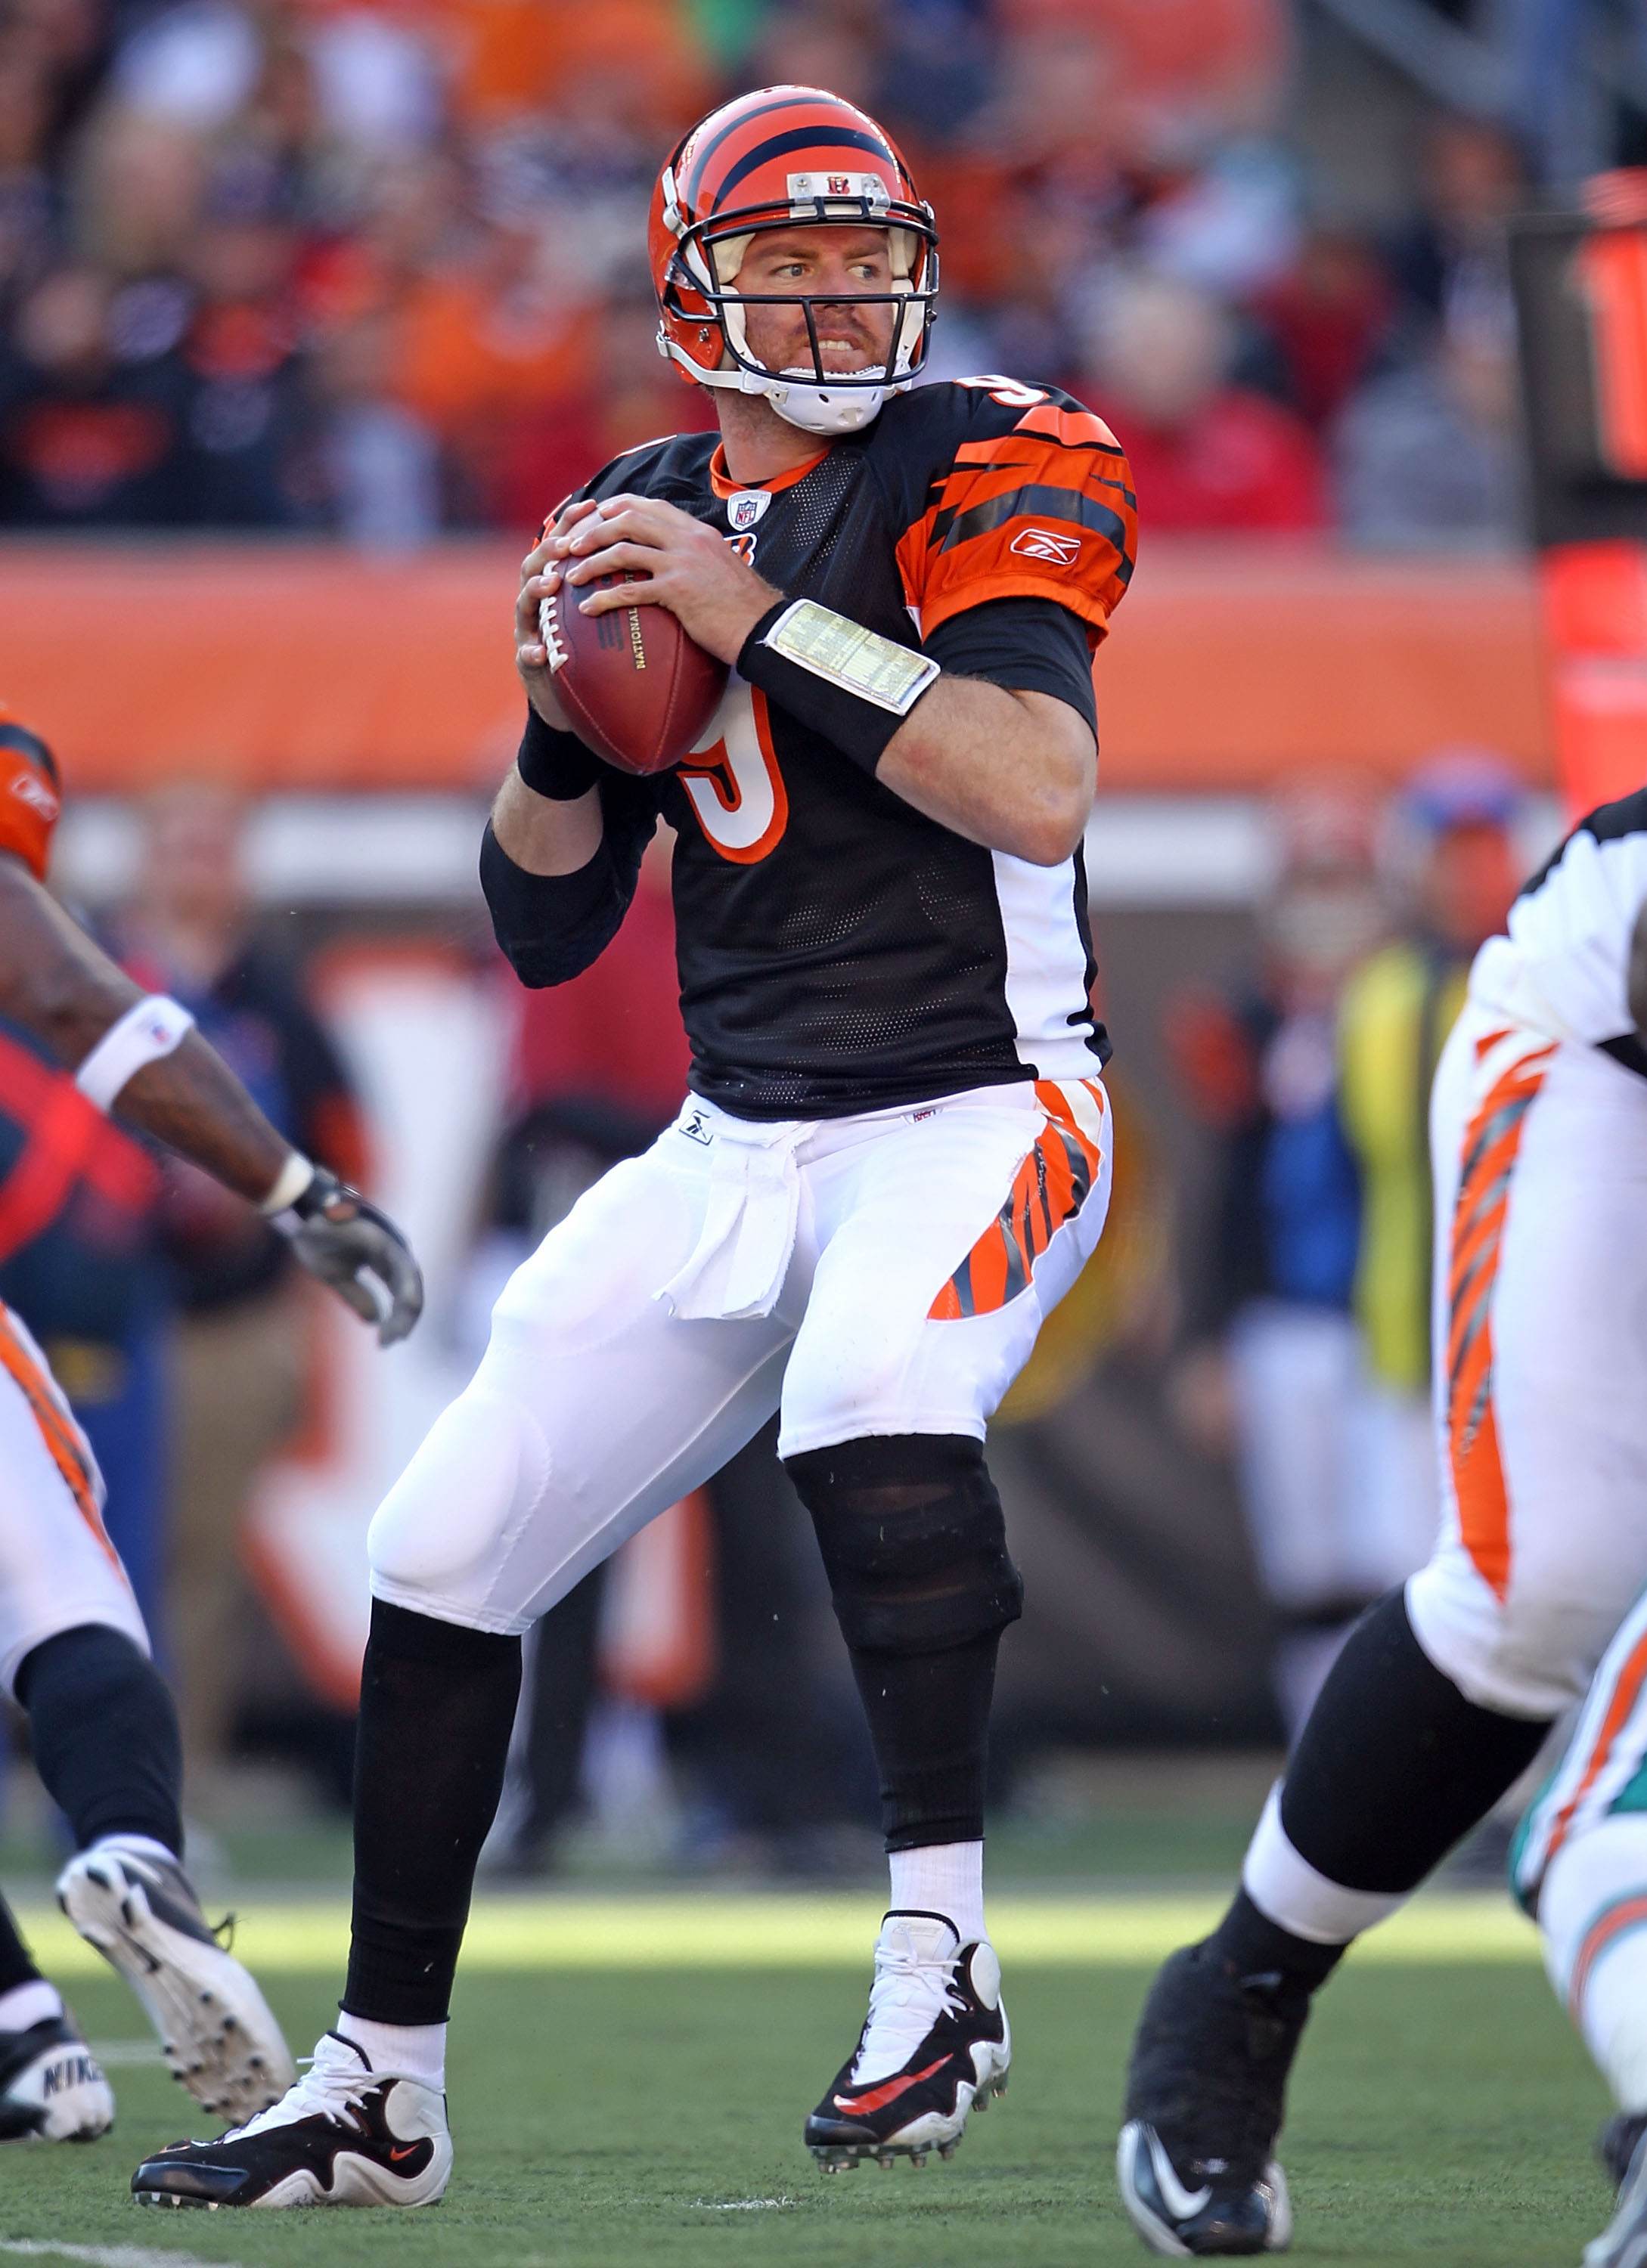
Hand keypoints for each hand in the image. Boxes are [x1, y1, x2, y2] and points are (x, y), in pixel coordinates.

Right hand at [273, 1166, 423, 1345]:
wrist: (297, 1211)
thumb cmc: (317, 1237)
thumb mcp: (337, 1275)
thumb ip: (359, 1296)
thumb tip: (376, 1321)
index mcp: (386, 1258)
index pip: (401, 1292)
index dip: (398, 1318)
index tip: (386, 1342)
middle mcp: (393, 1248)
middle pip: (410, 1287)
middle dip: (405, 1318)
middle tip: (392, 1342)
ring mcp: (389, 1239)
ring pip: (410, 1278)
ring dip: (407, 1308)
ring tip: (398, 1334)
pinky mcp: (380, 1236)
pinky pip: (399, 1264)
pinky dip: (403, 1288)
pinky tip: (402, 1306)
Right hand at [515, 507, 603, 726]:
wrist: (571, 695)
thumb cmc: (593, 647)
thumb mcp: (609, 611)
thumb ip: (621, 583)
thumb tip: (660, 552)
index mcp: (558, 582)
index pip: (565, 545)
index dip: (574, 522)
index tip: (593, 505)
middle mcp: (538, 600)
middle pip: (535, 565)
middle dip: (548, 551)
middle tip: (566, 544)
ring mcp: (529, 627)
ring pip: (524, 603)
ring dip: (534, 592)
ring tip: (550, 586)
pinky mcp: (527, 659)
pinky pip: (526, 654)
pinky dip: (531, 651)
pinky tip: (540, 653)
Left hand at [556, 494, 781, 664]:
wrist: (764, 627)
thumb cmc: (745, 606)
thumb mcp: (722, 567)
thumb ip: (697, 556)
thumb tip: (676, 562)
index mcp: (698, 531)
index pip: (650, 505)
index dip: (618, 507)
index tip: (596, 514)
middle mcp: (688, 539)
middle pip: (629, 520)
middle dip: (594, 530)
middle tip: (572, 544)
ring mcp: (682, 562)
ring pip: (623, 551)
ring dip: (592, 561)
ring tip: (572, 574)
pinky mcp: (678, 591)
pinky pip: (630, 590)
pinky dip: (604, 597)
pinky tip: (589, 608)